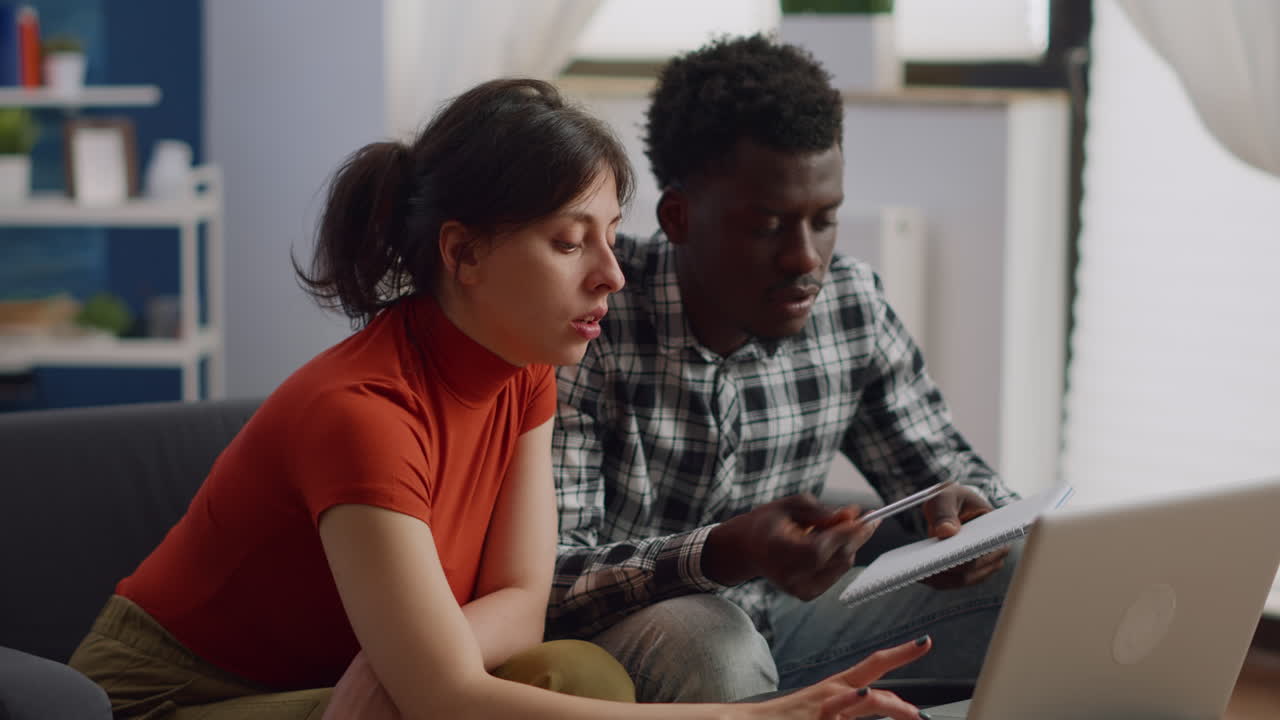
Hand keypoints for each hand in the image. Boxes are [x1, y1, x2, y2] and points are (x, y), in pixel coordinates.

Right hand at [703, 494, 878, 599]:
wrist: (746, 550)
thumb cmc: (767, 523)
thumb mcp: (789, 506)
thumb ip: (821, 511)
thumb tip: (853, 515)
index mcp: (777, 552)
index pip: (820, 549)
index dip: (848, 533)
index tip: (870, 516)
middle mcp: (789, 577)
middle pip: (838, 558)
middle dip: (856, 534)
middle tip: (864, 515)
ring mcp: (799, 589)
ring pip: (842, 564)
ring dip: (846, 543)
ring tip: (825, 528)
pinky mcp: (807, 594)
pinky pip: (837, 571)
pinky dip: (838, 554)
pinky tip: (822, 544)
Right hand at [748, 636, 932, 719]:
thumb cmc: (788, 719)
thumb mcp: (826, 712)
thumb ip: (850, 711)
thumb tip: (877, 705)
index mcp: (838, 688)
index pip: (874, 666)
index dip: (900, 653)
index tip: (924, 642)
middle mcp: (833, 692)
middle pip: (872, 679)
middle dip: (900, 688)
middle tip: (922, 710)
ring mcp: (824, 708)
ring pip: (859, 701)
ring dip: (882, 704)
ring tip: (908, 712)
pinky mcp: (814, 719)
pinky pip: (836, 715)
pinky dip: (846, 707)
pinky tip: (859, 695)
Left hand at [920, 484, 1007, 588]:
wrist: (949, 504)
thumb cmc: (952, 498)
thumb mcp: (946, 497)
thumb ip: (945, 512)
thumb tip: (946, 531)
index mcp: (997, 532)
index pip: (981, 551)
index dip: (963, 558)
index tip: (942, 559)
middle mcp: (995, 553)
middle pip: (970, 571)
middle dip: (945, 571)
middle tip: (921, 569)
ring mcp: (983, 566)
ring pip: (960, 580)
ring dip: (939, 579)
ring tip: (916, 573)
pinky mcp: (968, 573)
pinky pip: (952, 581)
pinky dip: (936, 580)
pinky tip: (918, 575)